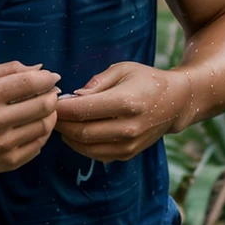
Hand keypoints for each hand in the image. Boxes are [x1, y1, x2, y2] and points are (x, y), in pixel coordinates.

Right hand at [0, 60, 61, 173]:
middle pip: (42, 105)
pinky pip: (39, 145)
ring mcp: (2, 144)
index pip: (28, 83)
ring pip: (44, 126)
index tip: (53, 77)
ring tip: (46, 108)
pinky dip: (43, 132)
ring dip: (51, 114)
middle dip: (52, 95)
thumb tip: (40, 69)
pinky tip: (36, 125)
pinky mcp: (8, 162)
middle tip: (51, 92)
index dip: (47, 78)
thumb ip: (8, 69)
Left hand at [54, 62, 188, 163]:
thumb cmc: (145, 80)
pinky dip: (81, 146)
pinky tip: (75, 133)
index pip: (83, 110)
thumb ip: (96, 84)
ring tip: (60, 122)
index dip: (62, 107)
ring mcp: (129, 145)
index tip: (50, 100)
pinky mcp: (128, 154)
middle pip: (81, 132)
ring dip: (68, 136)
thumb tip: (72, 97)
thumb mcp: (121, 70)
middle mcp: (128, 128)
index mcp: (126, 102)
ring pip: (87, 147)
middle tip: (49, 113)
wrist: (174, 103)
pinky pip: (97, 155)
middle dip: (61, 123)